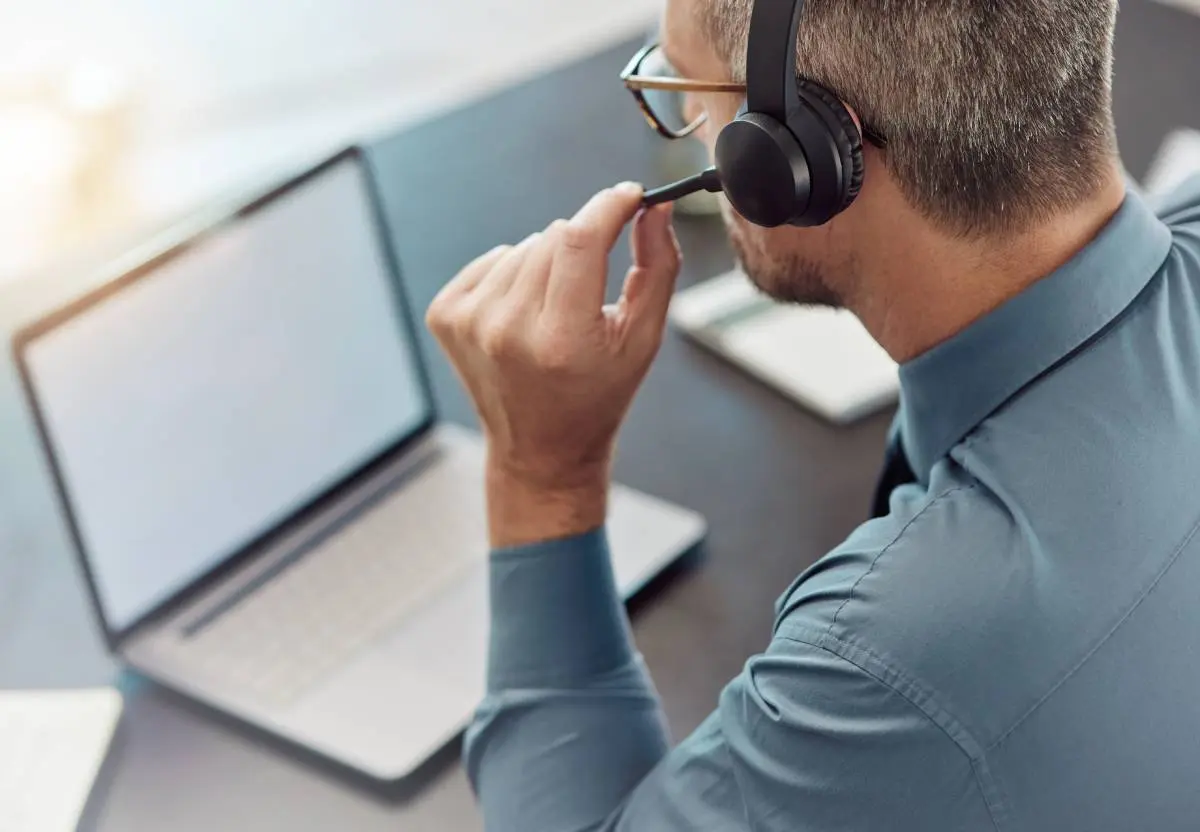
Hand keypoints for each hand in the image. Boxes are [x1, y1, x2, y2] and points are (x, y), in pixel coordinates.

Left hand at [426, 183, 681, 547]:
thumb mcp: (643, 338)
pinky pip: (493, 260)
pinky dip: (513, 276)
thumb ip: (658, 266)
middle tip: (590, 291)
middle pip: (554, 237)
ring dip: (547, 267)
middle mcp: (508, 330)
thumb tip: (654, 207)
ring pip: (524, 246)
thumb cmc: (599, 395)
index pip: (580, 239)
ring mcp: (470, 323)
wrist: (542, 450)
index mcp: (562, 339)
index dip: (609, 206)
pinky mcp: (446, 317)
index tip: (629, 196)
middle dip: (583, 247)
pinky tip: (524, 317)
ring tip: (555, 315)